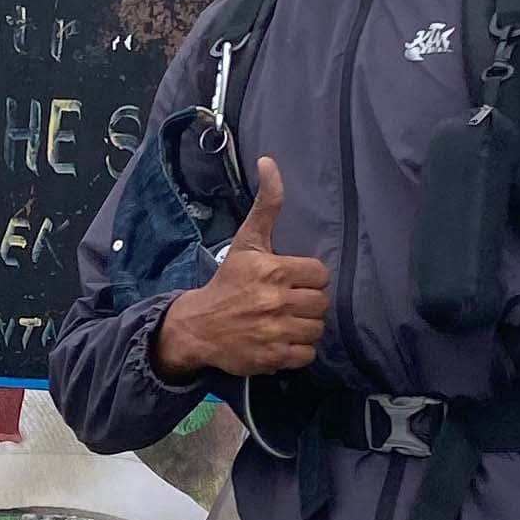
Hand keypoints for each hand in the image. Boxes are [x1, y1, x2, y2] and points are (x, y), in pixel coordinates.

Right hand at [151, 155, 329, 382]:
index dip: (308, 278)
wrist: (198, 326)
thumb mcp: (247, 241)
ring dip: (305, 326)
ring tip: (286, 321)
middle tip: (288, 303)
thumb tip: (269, 161)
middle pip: (322, 303)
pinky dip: (298, 350)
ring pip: (317, 329)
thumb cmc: (228, 282)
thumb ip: (267, 204)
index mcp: (274, 270)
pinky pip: (307, 354)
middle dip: (307, 302)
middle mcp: (276, 301)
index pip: (320, 274)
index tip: (291, 281)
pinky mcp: (274, 357)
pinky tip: (282, 339)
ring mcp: (276, 331)